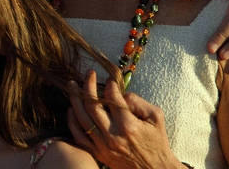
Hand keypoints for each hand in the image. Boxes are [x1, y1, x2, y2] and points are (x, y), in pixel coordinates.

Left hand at [67, 71, 181, 168]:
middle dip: (88, 86)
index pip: (112, 98)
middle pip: (92, 105)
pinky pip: (79, 136)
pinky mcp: (98, 154)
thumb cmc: (157, 141)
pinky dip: (72, 122)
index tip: (109, 80)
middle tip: (88, 74)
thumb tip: (120, 93)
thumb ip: (138, 101)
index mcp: (128, 125)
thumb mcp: (156, 117)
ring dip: (75, 99)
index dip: (109, 85)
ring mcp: (103, 146)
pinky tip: (71, 109)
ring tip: (72, 85)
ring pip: (82, 119)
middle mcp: (113, 135)